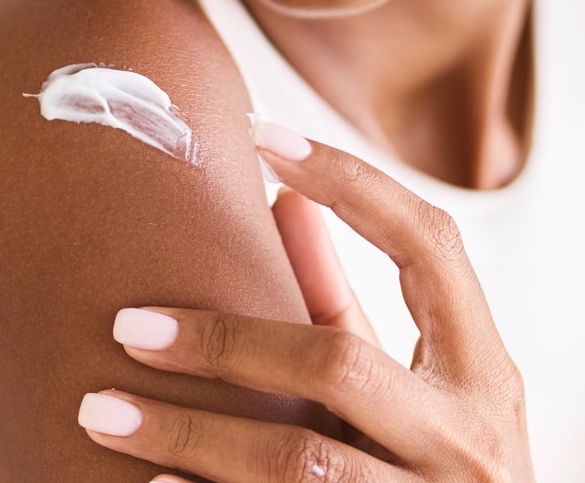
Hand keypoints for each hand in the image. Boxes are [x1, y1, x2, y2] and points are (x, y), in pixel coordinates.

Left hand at [77, 117, 536, 480]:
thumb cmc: (437, 476)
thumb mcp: (413, 390)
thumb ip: (345, 303)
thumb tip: (285, 197)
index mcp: (485, 373)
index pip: (428, 245)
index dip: (352, 181)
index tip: (262, 135)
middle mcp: (469, 440)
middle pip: (338, 361)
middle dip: (222, 336)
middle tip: (126, 324)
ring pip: (298, 462)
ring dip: (187, 435)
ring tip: (100, 411)